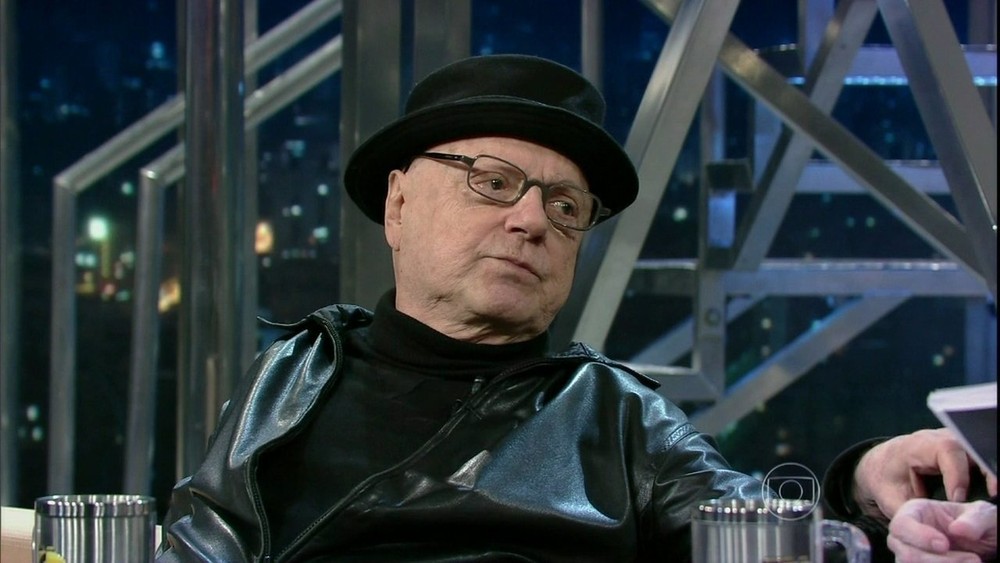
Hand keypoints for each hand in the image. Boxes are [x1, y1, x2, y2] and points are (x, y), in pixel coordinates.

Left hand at [852, 429, 997, 519]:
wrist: (882, 463)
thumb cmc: (886, 479)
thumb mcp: (890, 498)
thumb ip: (908, 512)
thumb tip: (928, 530)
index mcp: (918, 446)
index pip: (946, 450)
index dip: (956, 474)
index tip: (957, 498)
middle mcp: (938, 438)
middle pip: (969, 446)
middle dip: (984, 469)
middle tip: (994, 493)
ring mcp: (952, 441)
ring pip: (978, 449)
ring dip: (990, 470)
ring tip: (996, 492)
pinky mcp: (962, 449)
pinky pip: (980, 455)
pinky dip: (988, 470)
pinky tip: (993, 489)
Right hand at [887, 499, 995, 561]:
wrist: (986, 542)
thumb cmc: (979, 523)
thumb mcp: (983, 515)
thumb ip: (974, 519)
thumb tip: (957, 529)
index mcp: (915, 512)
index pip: (901, 525)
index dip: (919, 536)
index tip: (945, 545)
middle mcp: (907, 535)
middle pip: (906, 554)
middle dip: (940, 561)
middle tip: (974, 559)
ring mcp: (911, 555)